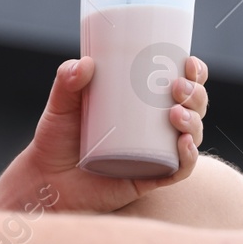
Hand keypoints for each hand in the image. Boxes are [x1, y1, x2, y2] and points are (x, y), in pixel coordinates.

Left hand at [0, 53, 208, 215]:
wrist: (47, 181)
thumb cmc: (56, 139)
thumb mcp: (60, 106)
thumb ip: (67, 81)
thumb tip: (86, 63)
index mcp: (142, 104)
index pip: (180, 84)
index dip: (195, 74)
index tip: (189, 63)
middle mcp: (155, 128)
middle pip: (193, 108)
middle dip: (195, 95)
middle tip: (177, 87)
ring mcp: (155, 154)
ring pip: (191, 136)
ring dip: (194, 122)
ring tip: (175, 114)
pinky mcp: (150, 179)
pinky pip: (179, 170)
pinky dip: (189, 158)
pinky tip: (183, 144)